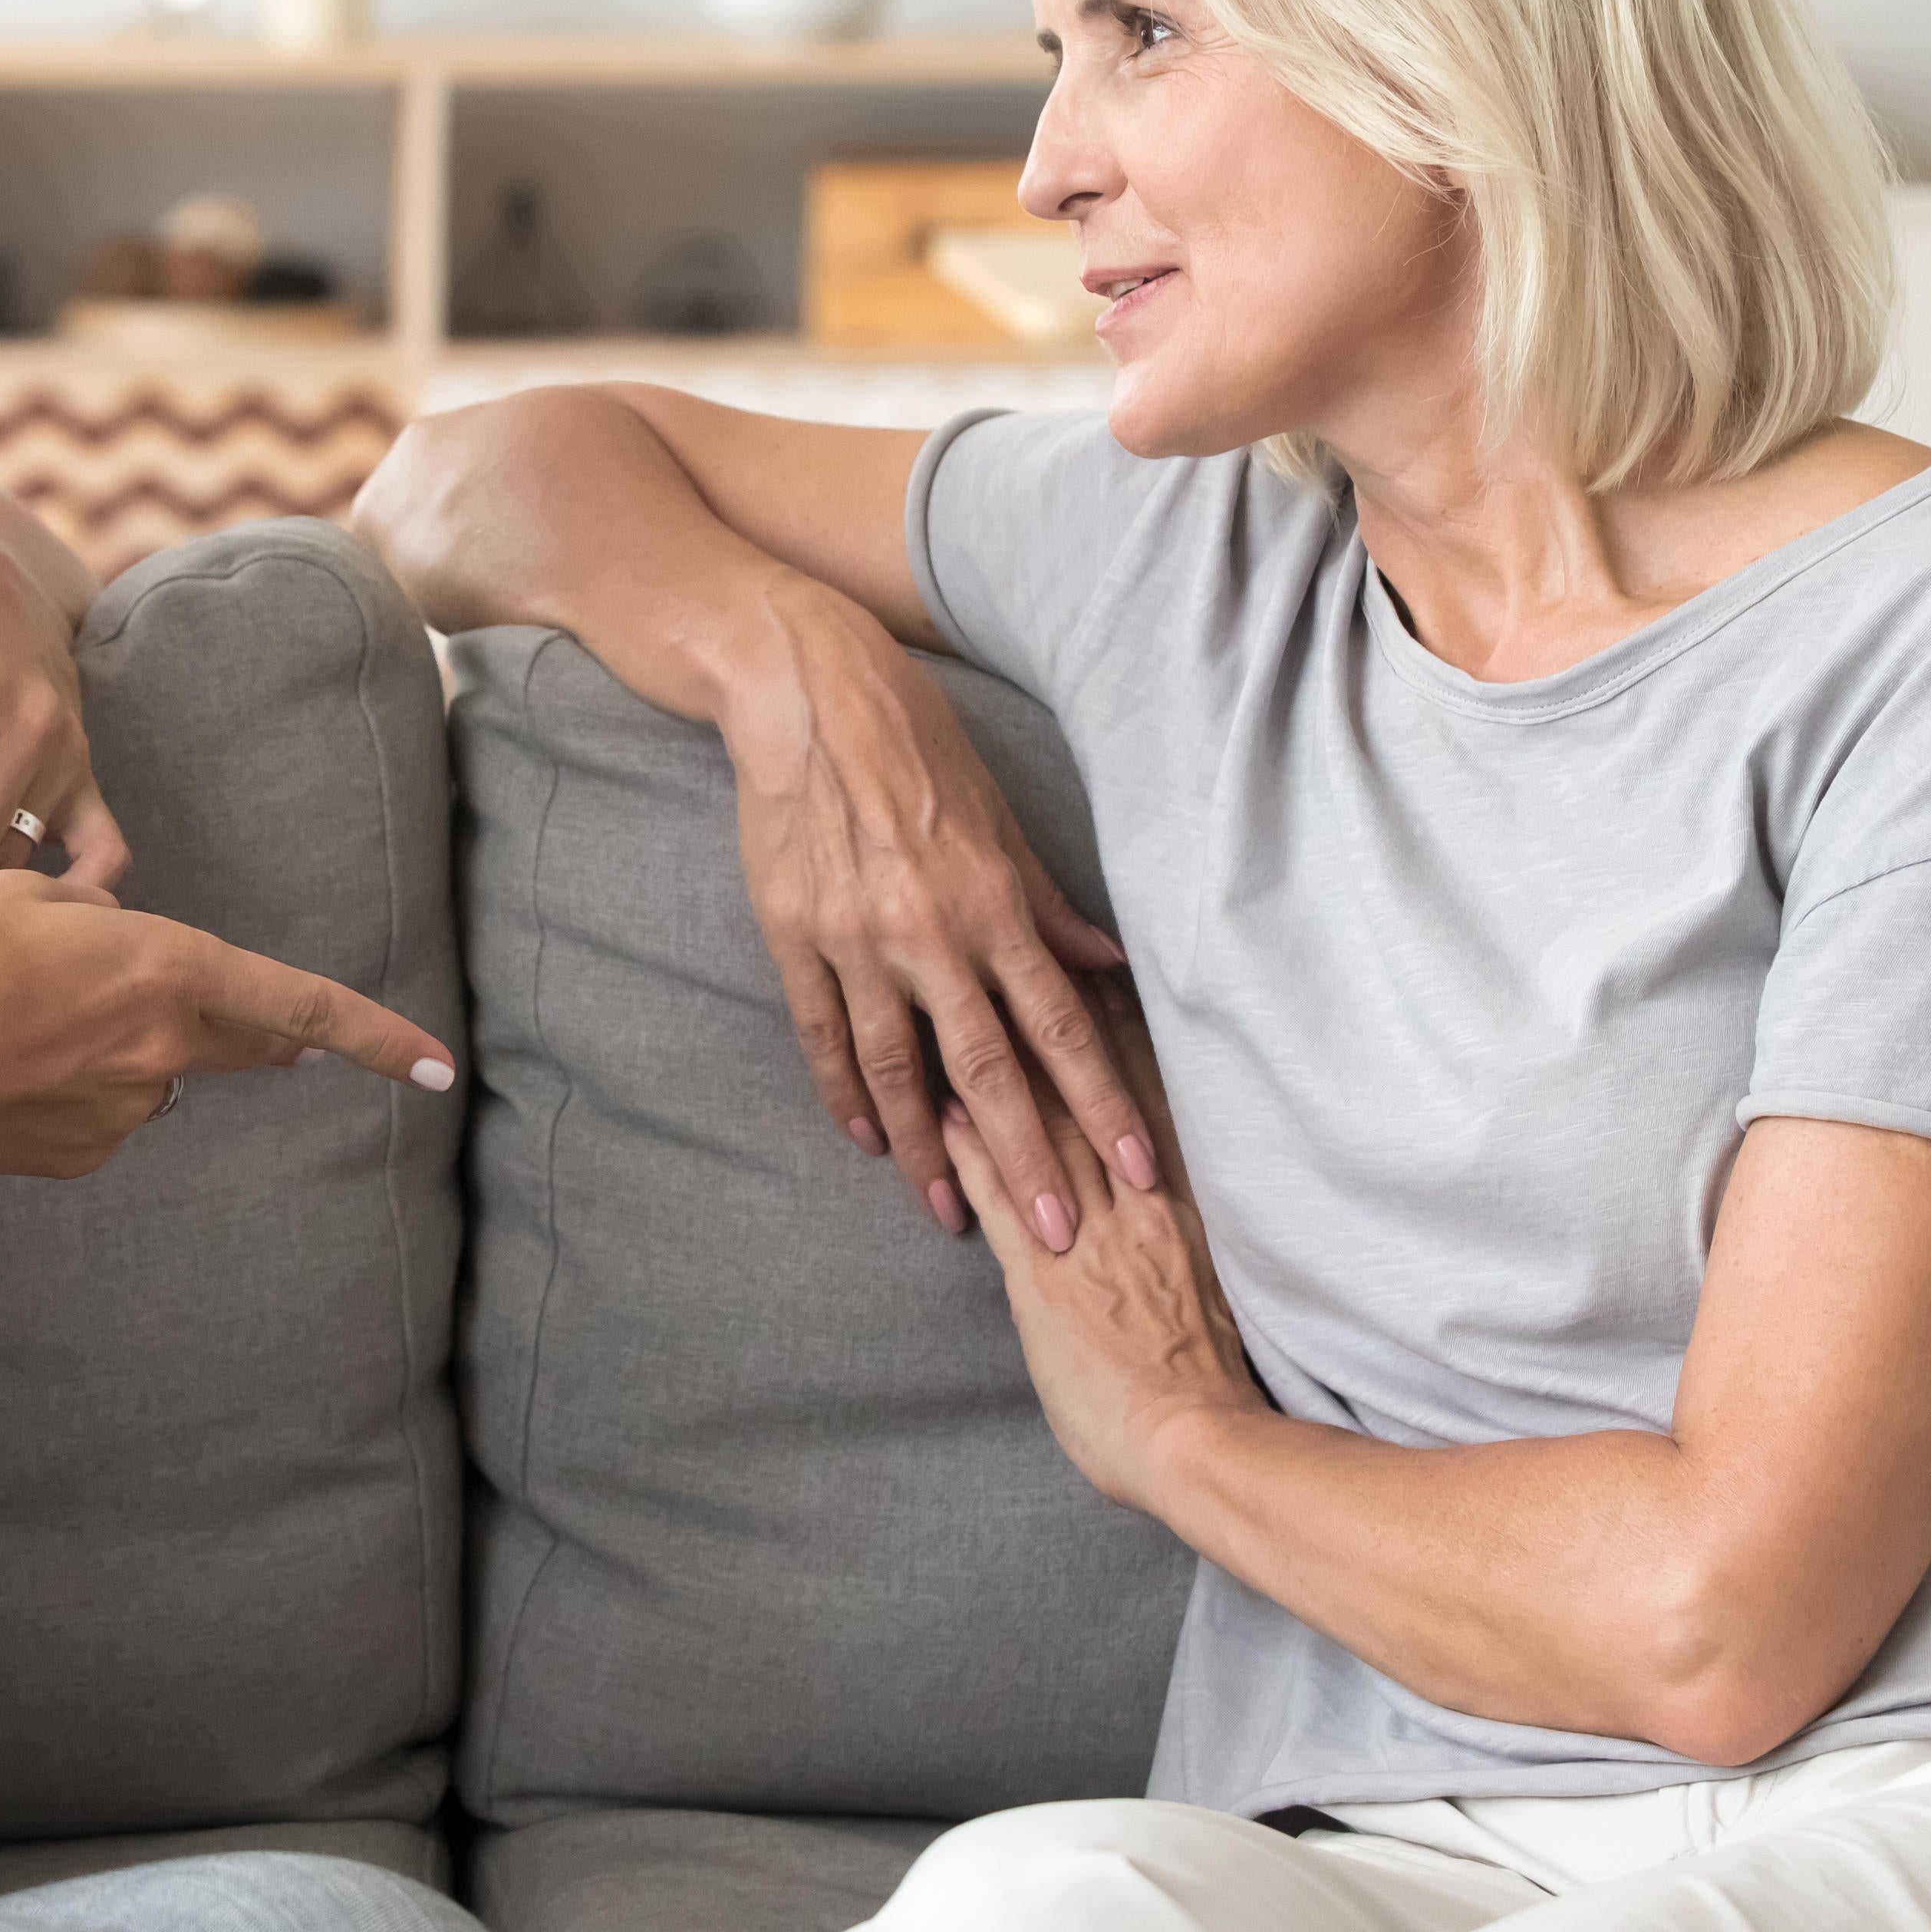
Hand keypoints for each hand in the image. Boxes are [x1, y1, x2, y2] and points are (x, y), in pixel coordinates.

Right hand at [0, 870, 454, 1180]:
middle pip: (243, 1043)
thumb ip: (90, 912)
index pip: (299, 1004)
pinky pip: (96, 1111)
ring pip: (150, 1072)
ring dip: (120, 1048)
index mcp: (167, 970)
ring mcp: (123, 1109)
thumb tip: (107, 926)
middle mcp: (163, 1048)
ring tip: (26, 1020)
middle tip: (247, 1022)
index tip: (438, 1067)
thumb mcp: (26, 894)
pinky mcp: (78, 1154)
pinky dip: (70, 1090)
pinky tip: (8, 1068)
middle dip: (261, 1035)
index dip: (376, 1035)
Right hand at [717, 574, 1152, 1249]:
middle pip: (988, 1071)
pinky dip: (848, 1096)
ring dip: (928, 1152)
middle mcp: (930, 936)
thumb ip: (1048, 904)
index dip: (1100, 1104)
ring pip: (901, 1072)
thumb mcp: (998, 818)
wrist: (806, 694)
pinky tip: (868, 1140)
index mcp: (993, 905)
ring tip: (949, 1215)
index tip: (1135, 1169)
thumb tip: (1108, 964)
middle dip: (1026, 1161)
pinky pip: (826, 1037)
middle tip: (1057, 1237)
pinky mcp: (795, 941)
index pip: (1062, 1026)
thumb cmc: (916, 745)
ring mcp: (856, 945)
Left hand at [939, 990, 1259, 1510]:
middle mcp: (1134, 1206)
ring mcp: (1085, 1237)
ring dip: (995, 1073)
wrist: (1197, 1440)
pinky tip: (936, 1114)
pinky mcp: (1041, 1280)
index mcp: (1179, 1206)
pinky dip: (967, 1152)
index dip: (1117, 1034)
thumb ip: (1191, 1233)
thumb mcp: (1216, 1288)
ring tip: (959, 1011)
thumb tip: (1177, 1194)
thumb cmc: (1212, 1381)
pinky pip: (1000, 1199)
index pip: (1146, 1100)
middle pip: (1085, 1097)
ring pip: (1038, 1132)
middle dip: (1046, 1025)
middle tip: (1014, 956)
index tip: (1095, 973)